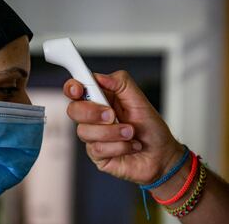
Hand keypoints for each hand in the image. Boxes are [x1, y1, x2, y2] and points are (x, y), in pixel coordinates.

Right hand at [63, 70, 184, 183]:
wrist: (162, 156)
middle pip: (73, 110)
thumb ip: (121, 83)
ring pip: (85, 131)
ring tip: (131, 133)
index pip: (75, 90)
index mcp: (100, 99)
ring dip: (113, 132)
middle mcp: (92, 118)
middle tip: (112, 115)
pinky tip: (130, 146)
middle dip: (92, 112)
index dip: (72, 87)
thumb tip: (100, 77)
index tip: (79, 89)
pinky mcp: (96, 155)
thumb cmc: (151, 129)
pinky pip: (98, 149)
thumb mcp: (140, 100)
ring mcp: (93, 137)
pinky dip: (119, 146)